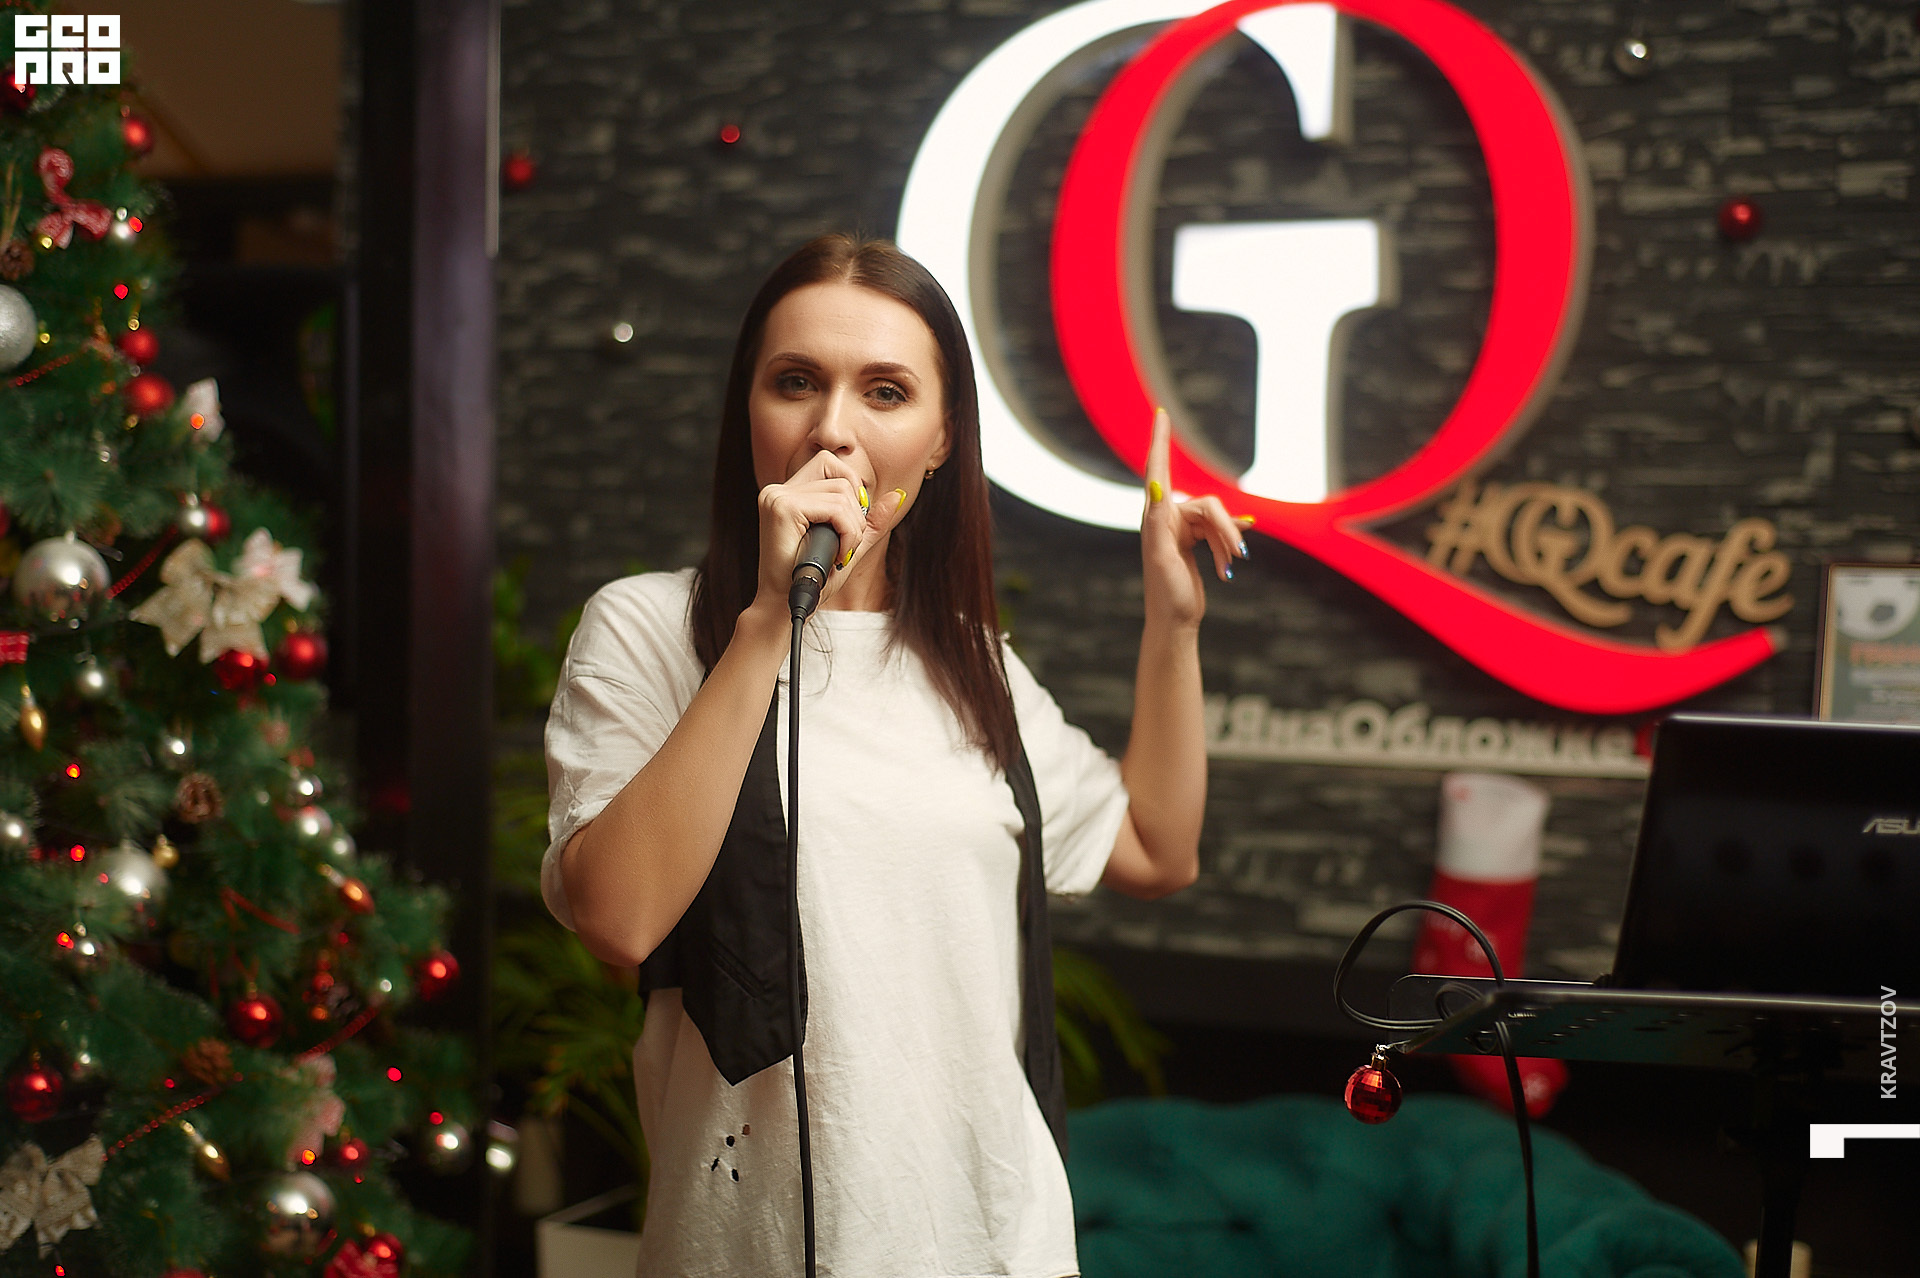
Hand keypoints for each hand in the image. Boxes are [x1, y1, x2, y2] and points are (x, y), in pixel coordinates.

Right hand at [750, 450, 908, 619]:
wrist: (785, 606)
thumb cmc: (813, 578)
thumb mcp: (849, 544)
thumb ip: (871, 521)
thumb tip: (897, 495)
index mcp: (789, 492)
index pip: (830, 464)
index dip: (852, 490)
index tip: (849, 527)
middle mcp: (779, 489)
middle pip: (840, 473)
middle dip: (856, 510)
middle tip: (846, 543)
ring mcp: (778, 497)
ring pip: (842, 491)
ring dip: (853, 528)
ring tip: (840, 553)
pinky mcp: (783, 508)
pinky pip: (835, 508)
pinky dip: (847, 533)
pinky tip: (837, 555)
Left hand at [1140, 407, 1247, 630]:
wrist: (1174, 623)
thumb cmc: (1167, 595)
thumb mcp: (1164, 559)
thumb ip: (1161, 524)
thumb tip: (1156, 489)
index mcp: (1155, 518)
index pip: (1157, 471)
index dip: (1160, 441)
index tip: (1161, 413)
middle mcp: (1165, 519)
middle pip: (1207, 505)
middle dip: (1224, 529)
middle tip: (1238, 557)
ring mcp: (1180, 529)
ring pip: (1217, 519)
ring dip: (1227, 542)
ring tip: (1231, 567)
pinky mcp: (1193, 541)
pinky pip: (1220, 530)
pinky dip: (1229, 543)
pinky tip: (1234, 559)